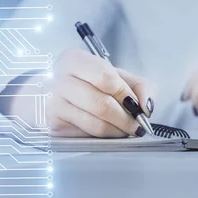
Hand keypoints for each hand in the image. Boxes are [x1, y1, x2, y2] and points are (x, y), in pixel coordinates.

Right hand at [14, 48, 154, 137]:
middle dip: (125, 118)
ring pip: (94, 124)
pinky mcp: (54, 125)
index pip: (105, 78)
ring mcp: (54, 104)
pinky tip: (109, 132)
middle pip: (101, 104)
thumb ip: (140, 86)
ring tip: (126, 130)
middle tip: (137, 125)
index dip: (126, 94)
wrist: (50, 95)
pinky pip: (86, 135)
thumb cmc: (89, 83)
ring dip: (117, 131)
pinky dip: (104, 137)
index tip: (137, 105)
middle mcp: (59, 80)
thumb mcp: (116, 76)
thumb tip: (147, 106)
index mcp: (74, 60)